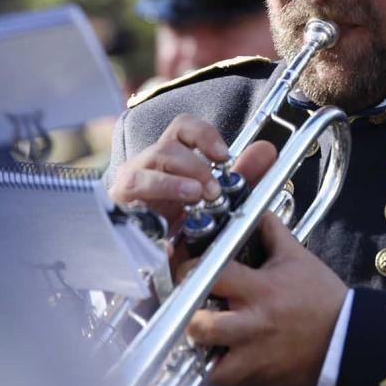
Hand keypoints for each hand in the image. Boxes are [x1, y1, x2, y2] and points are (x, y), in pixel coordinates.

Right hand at [107, 114, 276, 229]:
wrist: (150, 257)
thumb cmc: (180, 217)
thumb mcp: (215, 196)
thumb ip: (243, 174)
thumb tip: (268, 151)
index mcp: (170, 156)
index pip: (182, 128)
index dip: (203, 135)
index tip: (223, 155)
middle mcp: (146, 165)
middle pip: (166, 148)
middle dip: (195, 166)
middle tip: (214, 190)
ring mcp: (129, 187)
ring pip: (144, 171)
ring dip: (174, 182)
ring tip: (195, 196)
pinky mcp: (118, 211)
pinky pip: (131, 201)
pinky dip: (156, 206)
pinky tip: (173, 228)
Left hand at [186, 212, 347, 385]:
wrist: (347, 340)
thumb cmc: (322, 299)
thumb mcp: (298, 258)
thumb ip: (273, 233)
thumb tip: (258, 213)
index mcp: (260, 289)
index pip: (210, 275)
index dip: (189, 269)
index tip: (187, 269)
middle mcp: (252, 324)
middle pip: (199, 325)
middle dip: (187, 316)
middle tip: (188, 309)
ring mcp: (252, 356)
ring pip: (204, 363)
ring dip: (197, 351)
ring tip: (199, 339)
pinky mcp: (256, 378)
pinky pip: (223, 381)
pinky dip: (216, 371)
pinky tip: (219, 357)